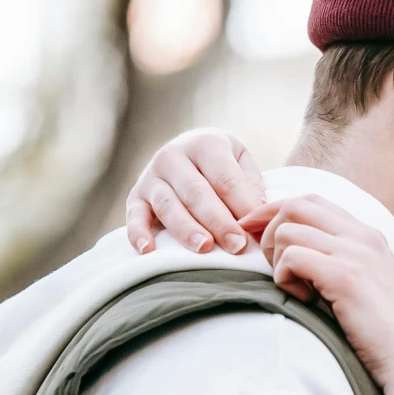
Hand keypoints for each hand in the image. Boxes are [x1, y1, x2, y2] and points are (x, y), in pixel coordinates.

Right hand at [125, 127, 266, 254]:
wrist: (187, 150)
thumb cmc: (222, 164)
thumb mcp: (241, 163)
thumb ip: (250, 187)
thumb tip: (259, 216)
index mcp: (205, 144)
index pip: (225, 178)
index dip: (241, 205)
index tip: (254, 230)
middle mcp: (173, 156)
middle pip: (196, 193)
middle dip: (218, 221)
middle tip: (236, 246)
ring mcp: (151, 176)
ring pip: (168, 205)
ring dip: (186, 229)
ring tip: (203, 248)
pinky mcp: (136, 196)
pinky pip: (134, 215)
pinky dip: (138, 233)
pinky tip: (148, 250)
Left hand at [245, 195, 393, 394]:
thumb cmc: (386, 333)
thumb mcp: (365, 285)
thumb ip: (339, 262)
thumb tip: (292, 252)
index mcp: (368, 235)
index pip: (313, 201)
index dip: (277, 212)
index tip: (256, 233)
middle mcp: (362, 236)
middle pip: (296, 205)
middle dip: (269, 230)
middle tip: (274, 266)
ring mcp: (355, 253)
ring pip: (288, 230)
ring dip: (278, 260)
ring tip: (297, 290)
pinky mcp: (344, 276)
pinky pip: (291, 258)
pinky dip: (284, 279)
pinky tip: (303, 300)